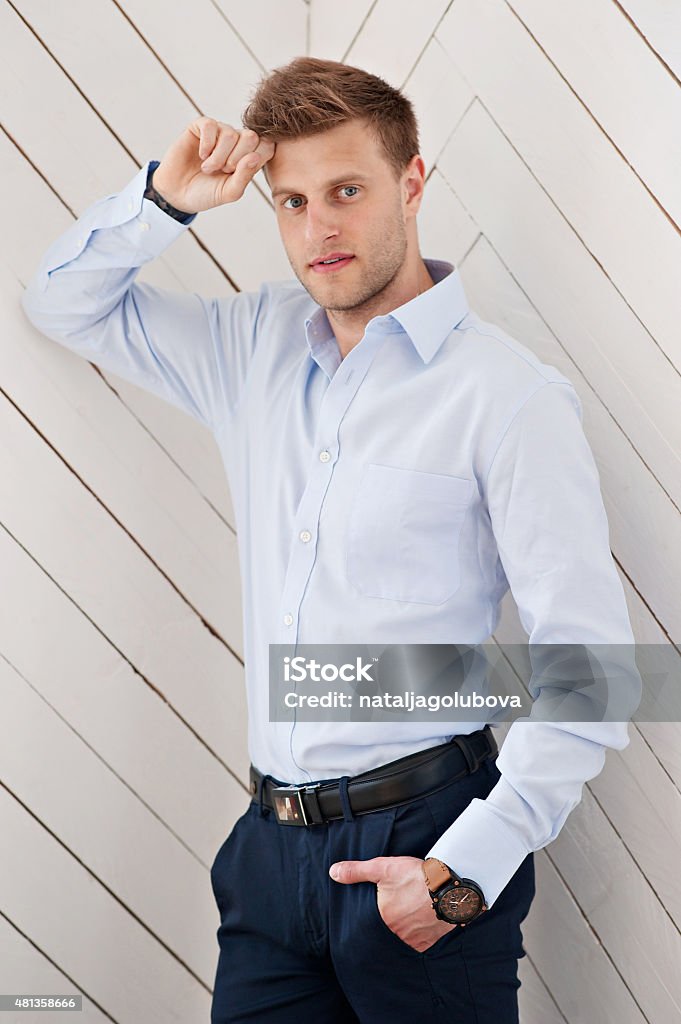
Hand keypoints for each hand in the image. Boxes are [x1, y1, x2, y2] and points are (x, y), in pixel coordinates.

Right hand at [152, 116, 274, 213]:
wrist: (178, 193)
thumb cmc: (206, 193)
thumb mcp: (229, 192)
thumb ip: (244, 177)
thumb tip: (255, 157)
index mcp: (248, 156)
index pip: (267, 146)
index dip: (256, 159)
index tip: (239, 174)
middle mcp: (236, 141)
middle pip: (251, 136)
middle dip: (236, 159)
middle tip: (223, 171)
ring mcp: (219, 132)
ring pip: (230, 133)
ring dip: (218, 157)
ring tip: (207, 168)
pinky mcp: (200, 127)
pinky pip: (211, 126)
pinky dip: (207, 144)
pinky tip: (201, 155)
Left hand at [329, 855, 459, 951]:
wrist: (450, 887)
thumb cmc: (415, 877)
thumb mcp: (382, 868)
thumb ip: (356, 872)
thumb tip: (333, 873)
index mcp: (382, 920)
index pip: (370, 922)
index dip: (374, 913)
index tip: (380, 906)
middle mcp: (397, 934)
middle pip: (388, 930)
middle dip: (389, 921)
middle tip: (395, 909)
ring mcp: (415, 940)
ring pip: (404, 937)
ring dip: (404, 928)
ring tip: (408, 913)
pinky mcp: (430, 942)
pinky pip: (420, 942)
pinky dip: (419, 933)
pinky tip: (420, 922)